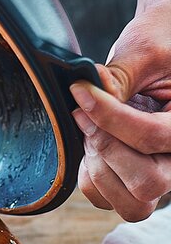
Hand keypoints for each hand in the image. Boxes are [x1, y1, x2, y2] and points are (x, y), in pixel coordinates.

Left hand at [70, 7, 170, 220]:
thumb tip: (88, 96)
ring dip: (98, 165)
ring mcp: (161, 173)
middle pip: (146, 183)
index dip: (108, 117)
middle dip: (106, 148)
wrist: (164, 45)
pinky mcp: (133, 178)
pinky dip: (89, 173)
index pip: (151, 138)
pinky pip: (105, 196)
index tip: (80, 92)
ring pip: (128, 201)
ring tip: (91, 126)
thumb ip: (120, 78)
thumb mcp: (147, 51)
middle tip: (85, 113)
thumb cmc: (164, 42)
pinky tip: (90, 140)